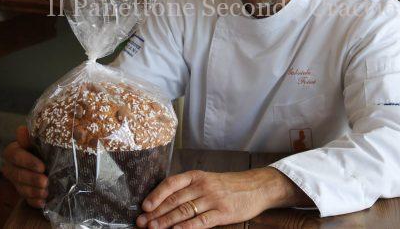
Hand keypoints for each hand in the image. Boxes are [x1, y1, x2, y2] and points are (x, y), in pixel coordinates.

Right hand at [2, 125, 48, 207]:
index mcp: (13, 151)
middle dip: (32, 179)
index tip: (42, 167)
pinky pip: (26, 199)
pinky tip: (43, 202)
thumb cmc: (45, 145)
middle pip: (18, 175)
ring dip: (34, 191)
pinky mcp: (23, 192)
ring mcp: (16, 181)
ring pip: (21, 188)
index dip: (28, 162)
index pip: (16, 156)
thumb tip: (22, 130)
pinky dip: (34, 201)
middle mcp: (11, 167)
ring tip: (46, 192)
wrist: (49, 159)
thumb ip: (33, 136)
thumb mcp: (41, 139)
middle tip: (46, 181)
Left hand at [135, 167, 311, 228]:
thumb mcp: (208, 180)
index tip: (144, 206)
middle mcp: (203, 186)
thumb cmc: (230, 185)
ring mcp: (213, 200)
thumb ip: (189, 189)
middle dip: (156, 213)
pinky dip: (187, 227)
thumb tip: (165, 202)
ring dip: (166, 222)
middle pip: (174, 200)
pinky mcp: (223, 213)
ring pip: (184, 211)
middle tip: (142, 223)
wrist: (258, 186)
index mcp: (197, 176)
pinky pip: (201, 221)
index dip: (156, 195)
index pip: (171, 184)